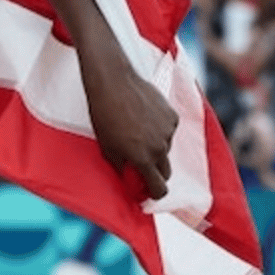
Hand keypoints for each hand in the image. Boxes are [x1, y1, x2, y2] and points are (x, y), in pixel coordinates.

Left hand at [82, 55, 177, 199]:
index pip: (159, 188)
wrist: (112, 81)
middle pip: (165, 171)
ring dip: (155, 147)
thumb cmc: (103, 114)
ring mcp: (168, 131)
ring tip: (136, 131)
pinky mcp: (172, 115)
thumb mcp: (106, 145)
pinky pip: (168, 129)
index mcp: (142, 158)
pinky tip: (143, 116)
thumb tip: (128, 179)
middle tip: (142, 166)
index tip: (149, 193)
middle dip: (156, 173)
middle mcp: (160, 147)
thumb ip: (120, 165)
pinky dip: (159, 128)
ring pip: (166, 148)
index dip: (154, 194)